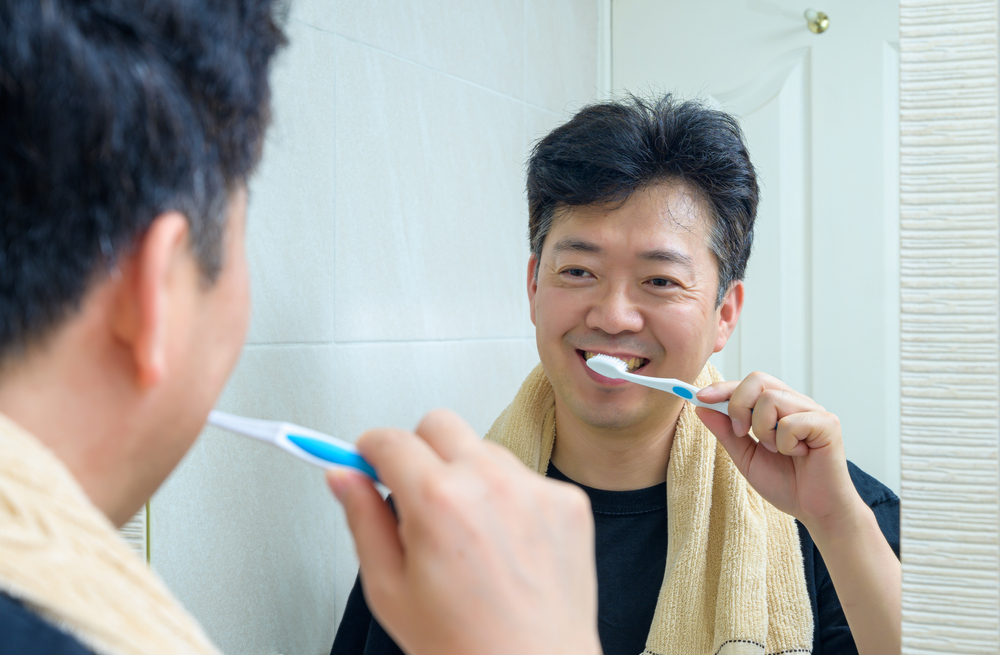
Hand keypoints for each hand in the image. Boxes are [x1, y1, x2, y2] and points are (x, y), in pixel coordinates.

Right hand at [327, 409, 600, 654]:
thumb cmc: (466, 647)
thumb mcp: (390, 590)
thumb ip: (363, 520)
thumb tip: (344, 477)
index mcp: (438, 501)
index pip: (390, 440)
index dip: (369, 450)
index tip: (367, 460)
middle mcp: (490, 482)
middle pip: (439, 424)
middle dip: (418, 448)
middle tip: (415, 494)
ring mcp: (535, 488)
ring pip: (484, 448)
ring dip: (466, 472)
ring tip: (467, 531)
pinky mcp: (567, 500)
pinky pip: (525, 475)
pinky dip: (509, 496)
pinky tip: (505, 541)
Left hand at [697, 374, 900, 653]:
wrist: (816, 511)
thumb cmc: (787, 483)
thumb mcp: (745, 457)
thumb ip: (726, 432)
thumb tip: (700, 407)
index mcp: (777, 408)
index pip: (747, 384)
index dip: (722, 388)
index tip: (699, 397)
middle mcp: (795, 403)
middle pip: (757, 379)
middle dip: (738, 405)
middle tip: (741, 433)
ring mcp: (813, 411)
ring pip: (771, 399)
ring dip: (763, 430)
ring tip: (775, 450)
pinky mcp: (827, 424)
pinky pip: (792, 421)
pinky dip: (784, 442)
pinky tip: (796, 455)